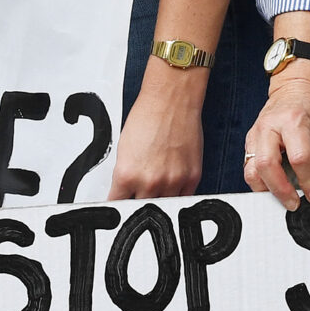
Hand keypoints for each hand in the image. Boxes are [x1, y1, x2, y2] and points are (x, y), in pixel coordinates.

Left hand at [107, 68, 205, 199]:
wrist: (172, 100)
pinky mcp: (192, 177)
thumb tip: (128, 193)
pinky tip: (172, 187)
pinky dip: (176, 196)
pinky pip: (183, 199)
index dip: (118, 207)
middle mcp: (149, 182)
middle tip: (139, 197)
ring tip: (157, 189)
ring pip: (163, 208)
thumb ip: (126, 177)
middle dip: (138, 205)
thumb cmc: (148, 117)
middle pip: (140, 210)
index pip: (117, 206)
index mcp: (126, 175)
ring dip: (158, 201)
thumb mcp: (124, 151)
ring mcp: (173, 181)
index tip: (120, 208)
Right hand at [245, 69, 309, 206]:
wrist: (294, 88)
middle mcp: (270, 127)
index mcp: (294, 121)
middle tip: (294, 203)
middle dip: (280, 190)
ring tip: (284, 197)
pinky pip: (248, 168)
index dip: (308, 181)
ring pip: (251, 170)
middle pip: (266, 165)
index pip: (299, 157)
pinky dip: (260, 182)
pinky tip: (274, 187)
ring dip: (266, 189)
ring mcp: (256, 134)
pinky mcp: (249, 141)